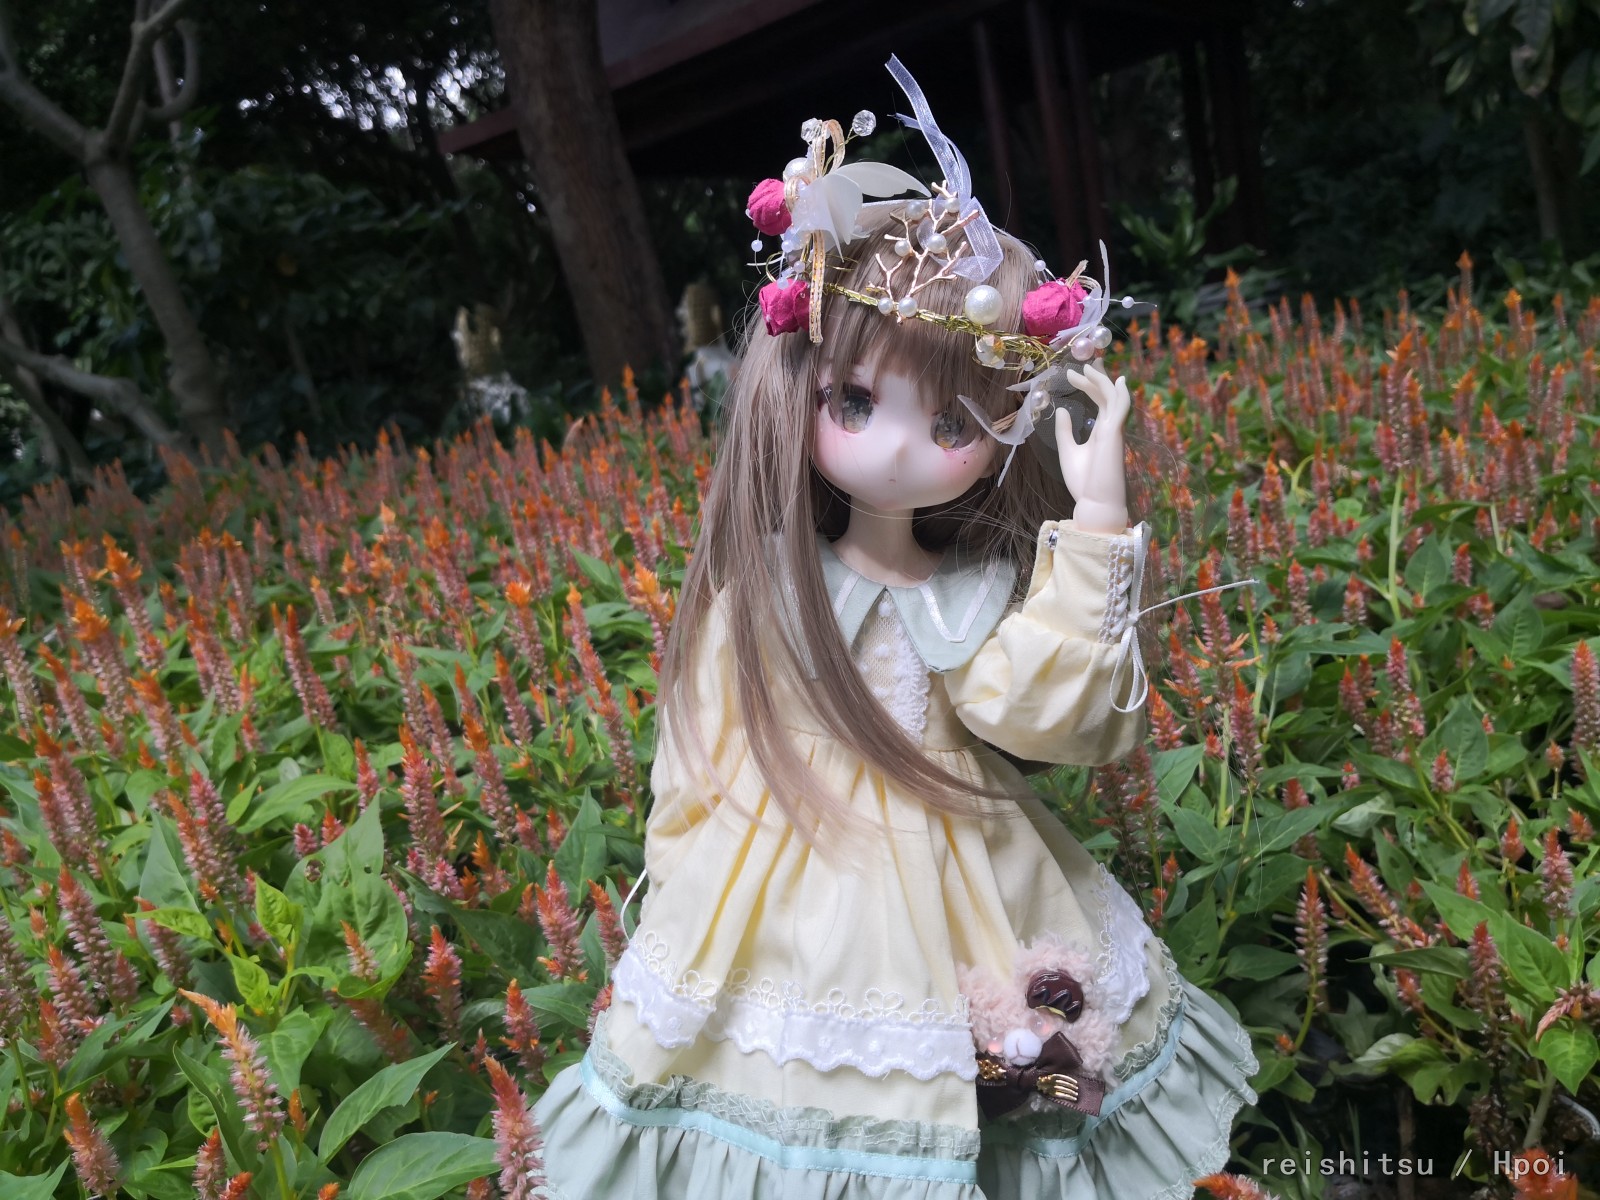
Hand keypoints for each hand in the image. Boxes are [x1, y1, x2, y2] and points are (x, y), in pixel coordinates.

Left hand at [1055, 362, 1130, 532]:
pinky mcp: (1114, 434)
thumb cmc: (1084, 483)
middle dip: (1096, 377)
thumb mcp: (1068, 451)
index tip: (1075, 372)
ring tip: (1086, 367)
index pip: (1100, 401)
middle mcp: (1111, 428)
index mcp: (1102, 431)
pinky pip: (1120, 408)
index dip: (1091, 384)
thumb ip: (1066, 431)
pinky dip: (1119, 393)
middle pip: (1107, 394)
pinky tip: (1115, 380)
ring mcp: (1114, 430)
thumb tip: (1062, 410)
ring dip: (1101, 380)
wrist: (1094, 504)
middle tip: (1083, 361)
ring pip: (1113, 397)